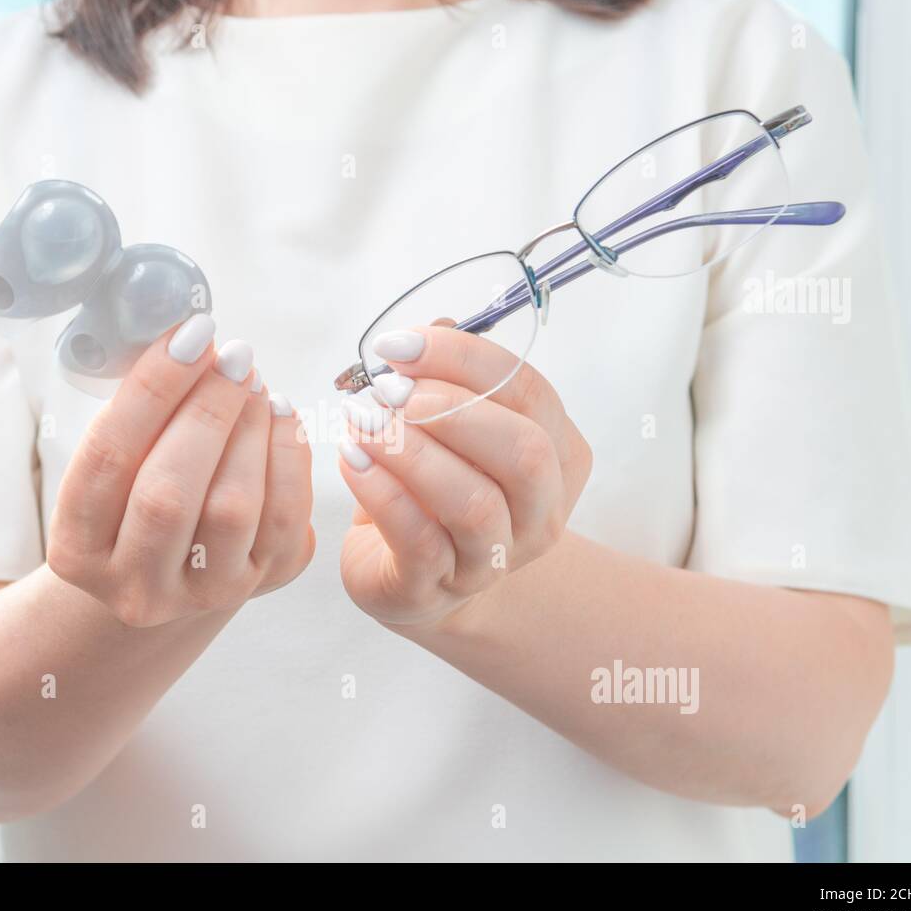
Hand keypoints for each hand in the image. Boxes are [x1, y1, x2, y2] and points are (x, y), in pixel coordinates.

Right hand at [47, 313, 314, 627]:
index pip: (108, 459)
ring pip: (230, 509)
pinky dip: (288, 457)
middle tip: (232, 356)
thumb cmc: (135, 497)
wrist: (168, 572)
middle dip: (205, 411)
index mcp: (77, 549)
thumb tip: (188, 341)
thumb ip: (137, 416)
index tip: (188, 335)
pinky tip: (282, 415)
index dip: (151, 390)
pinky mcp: (257, 585)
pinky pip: (285, 520)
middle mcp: (134, 586)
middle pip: (168, 493)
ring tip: (254, 382)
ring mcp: (198, 595)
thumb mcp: (116, 465)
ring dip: (249, 430)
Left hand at [337, 326, 589, 631]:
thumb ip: (448, 377)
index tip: (399, 346)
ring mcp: (495, 557)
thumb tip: (438, 324)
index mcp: (558, 455)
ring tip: (362, 421)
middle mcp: (541, 510)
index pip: (529, 392)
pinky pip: (419, 539)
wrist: (420, 582)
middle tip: (389, 389)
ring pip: (473, 502)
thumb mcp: (447, 429)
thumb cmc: (435, 493)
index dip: (465, 359)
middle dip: (451, 409)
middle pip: (525, 453)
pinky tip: (352, 459)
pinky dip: (381, 493)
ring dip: (411, 452)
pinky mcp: (439, 586)